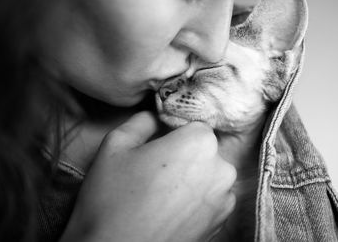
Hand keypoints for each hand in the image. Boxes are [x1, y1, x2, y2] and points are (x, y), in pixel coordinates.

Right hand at [60, 111, 235, 241]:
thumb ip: (141, 122)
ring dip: (191, 176)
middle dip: (183, 153)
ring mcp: (225, 197)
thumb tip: (154, 117)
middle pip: (203, 148)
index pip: (193, 123)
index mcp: (199, 142)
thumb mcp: (116, 145)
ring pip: (208, 172)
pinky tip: (172, 207)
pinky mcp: (221, 221)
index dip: (173, 131)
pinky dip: (197, 197)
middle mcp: (221, 167)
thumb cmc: (113, 199)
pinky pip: (212, 196)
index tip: (156, 145)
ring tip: (162, 192)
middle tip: (155, 170)